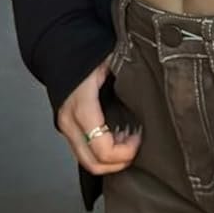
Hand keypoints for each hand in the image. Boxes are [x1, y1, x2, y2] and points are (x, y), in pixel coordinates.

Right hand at [56, 56, 143, 175]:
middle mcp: (70, 121)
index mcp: (82, 106)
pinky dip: (101, 151)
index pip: (102, 148)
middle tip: (135, 146)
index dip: (124, 152)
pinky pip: (83, 150)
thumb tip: (153, 81)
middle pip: (92, 163)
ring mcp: (66, 127)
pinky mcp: (67, 127)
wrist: (60, 49)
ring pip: (86, 161)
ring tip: (127, 140)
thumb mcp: (111, 59)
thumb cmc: (87, 52)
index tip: (139, 138)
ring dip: (110, 158)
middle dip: (118, 163)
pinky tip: (116, 135)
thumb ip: (129, 72)